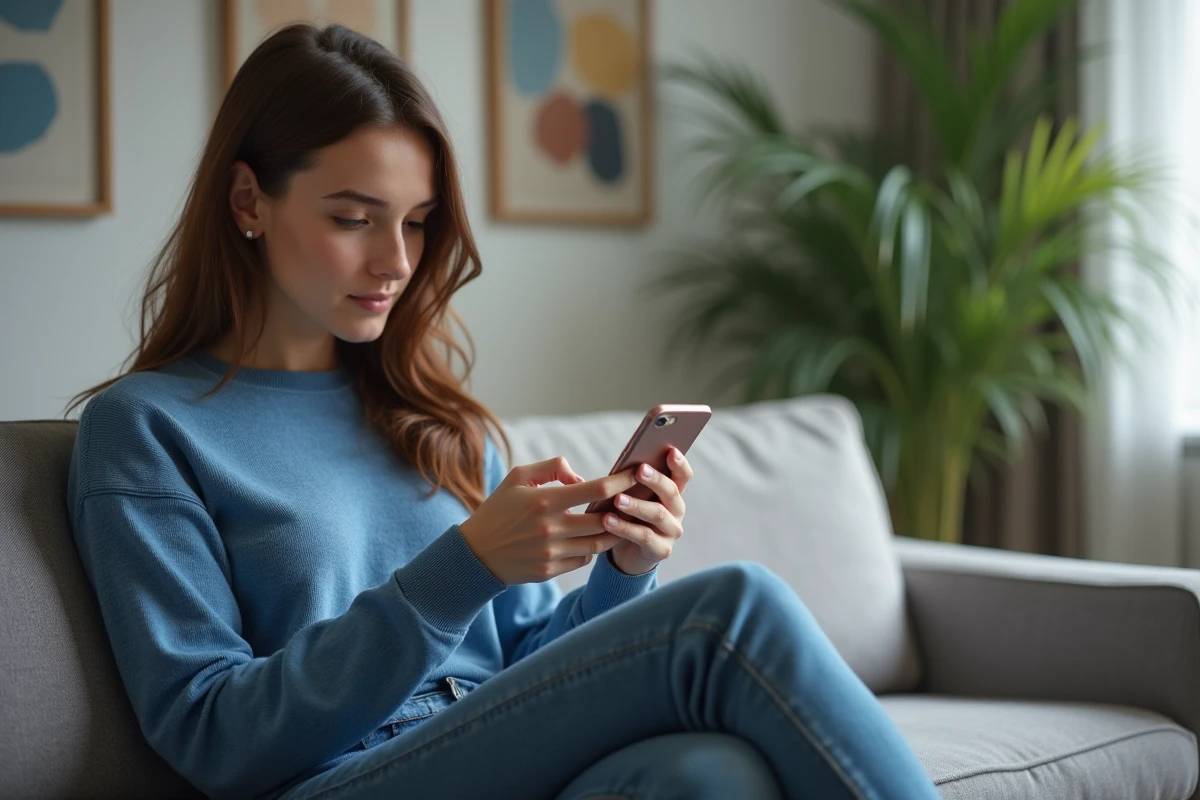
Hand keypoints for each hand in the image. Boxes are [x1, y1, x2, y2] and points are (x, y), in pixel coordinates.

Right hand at [458, 457, 638, 584]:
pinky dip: (592, 548)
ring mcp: (551, 552)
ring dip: (614, 532)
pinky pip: (583, 559)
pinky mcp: (550, 571)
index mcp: (544, 500)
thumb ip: (552, 467)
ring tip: (622, 521)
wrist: (475, 552)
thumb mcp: (518, 477)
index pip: (596, 489)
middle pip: (605, 519)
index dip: (621, 481)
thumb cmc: (499, 509)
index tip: (635, 475)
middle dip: (625, 509)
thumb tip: (581, 478)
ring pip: (599, 543)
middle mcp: (550, 527)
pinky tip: (594, 538)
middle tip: (637, 500)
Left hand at [602, 447, 693, 575]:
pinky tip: (607, 521)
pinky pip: (644, 537)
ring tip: (617, 499)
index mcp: (671, 492)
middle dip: (656, 480)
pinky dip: (625, 528)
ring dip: (637, 505)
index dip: (679, 463)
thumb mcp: (627, 493)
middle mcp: (676, 510)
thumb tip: (617, 462)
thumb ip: (627, 478)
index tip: (670, 451)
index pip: (682, 475)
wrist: (623, 553)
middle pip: (672, 492)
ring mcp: (671, 531)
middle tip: (639, 470)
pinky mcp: (661, 550)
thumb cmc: (623, 514)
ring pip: (658, 514)